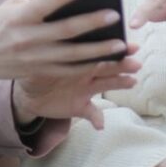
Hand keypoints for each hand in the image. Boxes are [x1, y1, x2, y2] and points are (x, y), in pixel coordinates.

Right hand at [0, 0, 132, 92]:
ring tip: (120, 43)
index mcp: (18, 18)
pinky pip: (68, 70)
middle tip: (114, 15)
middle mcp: (27, 39)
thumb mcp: (10, 7)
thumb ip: (36, 2)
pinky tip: (106, 60)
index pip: (41, 6)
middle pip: (64, 31)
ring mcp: (34, 59)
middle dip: (91, 23)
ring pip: (72, 55)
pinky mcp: (39, 72)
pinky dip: (88, 66)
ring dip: (98, 50)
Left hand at [12, 43, 140, 128]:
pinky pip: (92, 113)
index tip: (130, 46)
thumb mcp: (38, 59)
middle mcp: (86, 72)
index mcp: (78, 58)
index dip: (114, 48)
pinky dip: (97, 119)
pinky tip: (101, 125)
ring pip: (106, 85)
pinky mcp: (80, 106)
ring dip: (120, 83)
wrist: (28, 92)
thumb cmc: (36, 69)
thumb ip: (47, 53)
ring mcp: (85, 89)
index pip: (99, 50)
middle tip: (136, 63)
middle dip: (123, 64)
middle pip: (108, 66)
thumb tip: (49, 41)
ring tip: (132, 81)